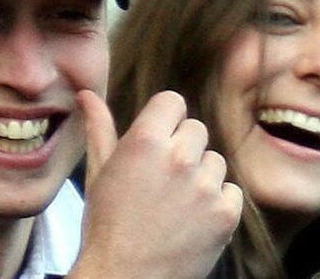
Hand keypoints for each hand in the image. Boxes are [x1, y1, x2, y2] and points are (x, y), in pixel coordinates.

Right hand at [68, 90, 241, 278]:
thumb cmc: (107, 225)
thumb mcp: (99, 172)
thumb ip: (99, 128)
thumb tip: (88, 94)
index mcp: (145, 142)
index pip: (173, 101)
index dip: (165, 120)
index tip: (158, 139)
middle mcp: (179, 158)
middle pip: (196, 129)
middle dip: (182, 147)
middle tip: (163, 178)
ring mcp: (206, 186)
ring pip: (215, 160)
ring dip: (201, 175)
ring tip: (177, 202)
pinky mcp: (226, 213)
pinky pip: (231, 190)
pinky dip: (217, 203)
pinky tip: (194, 219)